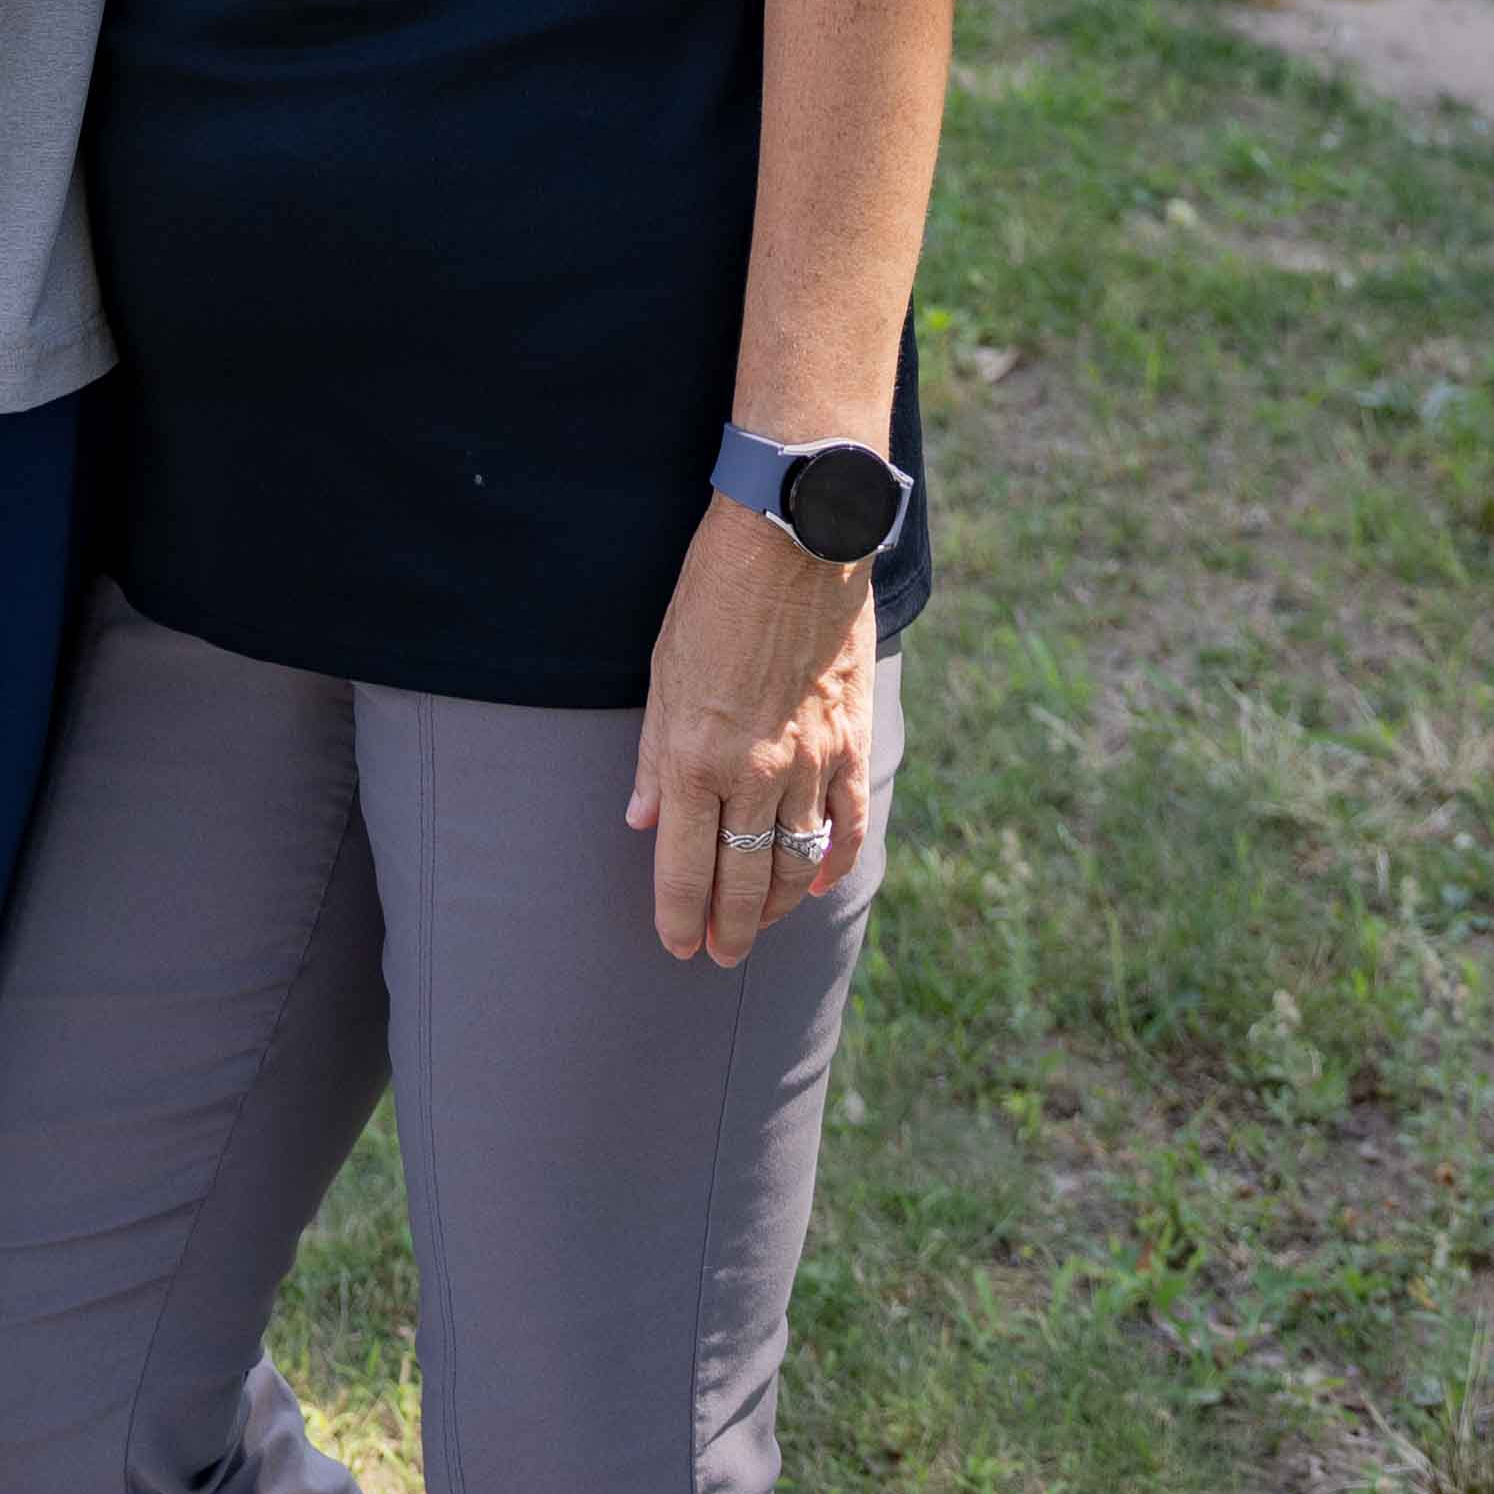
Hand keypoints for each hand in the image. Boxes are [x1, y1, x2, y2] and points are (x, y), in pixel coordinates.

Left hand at [627, 503, 873, 967]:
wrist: (792, 538)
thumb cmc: (714, 595)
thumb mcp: (663, 669)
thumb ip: (656, 755)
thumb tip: (643, 820)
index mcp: (696, 756)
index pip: (685, 866)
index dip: (679, 917)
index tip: (678, 946)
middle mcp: (754, 772)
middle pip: (742, 879)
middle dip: (729, 928)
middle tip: (720, 955)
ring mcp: (810, 761)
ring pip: (795, 864)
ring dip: (777, 906)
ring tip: (760, 925)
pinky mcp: (850, 740)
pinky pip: (847, 825)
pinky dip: (834, 863)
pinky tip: (818, 882)